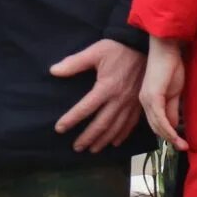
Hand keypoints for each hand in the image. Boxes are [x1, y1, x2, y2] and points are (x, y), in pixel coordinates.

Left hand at [51, 38, 144, 152]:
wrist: (142, 46)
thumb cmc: (117, 49)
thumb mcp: (95, 52)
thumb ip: (74, 63)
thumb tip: (53, 71)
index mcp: (106, 87)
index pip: (85, 108)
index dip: (71, 119)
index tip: (60, 128)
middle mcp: (119, 99)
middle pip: (101, 124)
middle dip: (88, 137)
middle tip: (76, 147)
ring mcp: (131, 103)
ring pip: (116, 128)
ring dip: (103, 140)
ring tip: (92, 149)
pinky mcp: (139, 104)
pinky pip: (131, 124)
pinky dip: (122, 135)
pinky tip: (114, 143)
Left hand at [139, 35, 189, 151]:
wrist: (167, 49)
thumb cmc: (171, 66)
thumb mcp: (174, 92)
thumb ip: (172, 109)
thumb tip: (174, 125)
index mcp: (148, 101)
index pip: (156, 123)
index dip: (168, 135)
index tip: (179, 144)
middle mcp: (144, 102)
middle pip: (155, 127)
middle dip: (169, 139)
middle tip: (182, 148)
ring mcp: (147, 99)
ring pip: (157, 125)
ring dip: (170, 137)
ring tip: (182, 146)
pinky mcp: (153, 96)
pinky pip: (160, 118)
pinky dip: (168, 129)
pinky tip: (176, 137)